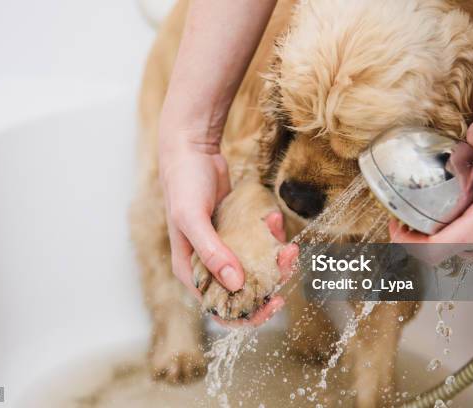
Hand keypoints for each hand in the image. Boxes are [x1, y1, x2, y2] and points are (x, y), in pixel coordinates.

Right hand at [159, 130, 297, 325]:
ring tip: (287, 243)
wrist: (191, 152)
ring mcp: (224, 250)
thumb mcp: (192, 218)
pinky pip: (259, 244)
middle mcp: (208, 266)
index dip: (247, 315)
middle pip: (244, 290)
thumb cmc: (184, 185)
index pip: (219, 309)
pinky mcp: (237, 234)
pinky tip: (272, 217)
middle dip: (270, 281)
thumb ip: (211, 252)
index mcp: (191, 271)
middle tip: (288, 260)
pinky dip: (270, 235)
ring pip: (257, 268)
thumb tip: (236, 283)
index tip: (273, 303)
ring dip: (276, 258)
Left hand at [390, 111, 472, 261]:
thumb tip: (466, 141)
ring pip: (464, 248)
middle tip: (409, 210)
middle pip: (444, 253)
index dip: (404, 243)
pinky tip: (472, 193)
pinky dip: (467, 222)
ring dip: (445, 228)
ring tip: (436, 202)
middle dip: (421, 233)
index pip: (433, 253)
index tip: (395, 224)